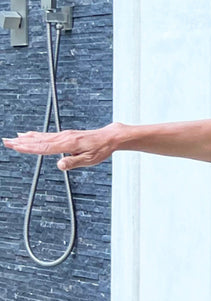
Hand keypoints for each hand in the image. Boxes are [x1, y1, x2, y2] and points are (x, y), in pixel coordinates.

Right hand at [2, 123, 120, 169]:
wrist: (109, 137)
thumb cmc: (101, 149)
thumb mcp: (90, 160)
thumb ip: (73, 163)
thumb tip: (59, 166)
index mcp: (68, 144)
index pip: (44, 147)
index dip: (28, 147)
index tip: (15, 146)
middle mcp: (64, 138)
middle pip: (38, 141)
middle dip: (21, 142)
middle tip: (6, 141)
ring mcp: (64, 135)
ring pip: (41, 137)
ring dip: (26, 138)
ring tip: (12, 138)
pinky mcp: (65, 135)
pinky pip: (47, 135)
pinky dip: (35, 135)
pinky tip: (29, 135)